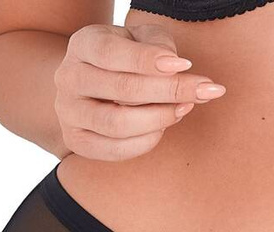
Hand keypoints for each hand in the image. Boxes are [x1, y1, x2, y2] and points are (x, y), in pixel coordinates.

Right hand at [54, 22, 225, 160]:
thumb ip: (157, 46)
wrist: (87, 89)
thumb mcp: (138, 40)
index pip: (113, 53)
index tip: (187, 66)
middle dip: (169, 91)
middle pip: (123, 90)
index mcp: (83, 44)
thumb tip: (179, 69)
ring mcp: (69, 113)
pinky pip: (116, 150)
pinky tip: (162, 129)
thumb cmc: (123, 60)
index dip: (151, 61)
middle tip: (205, 91)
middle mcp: (69, 77)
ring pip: (118, 124)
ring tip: (184, 109)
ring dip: (159, 119)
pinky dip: (146, 141)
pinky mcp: (76, 142)